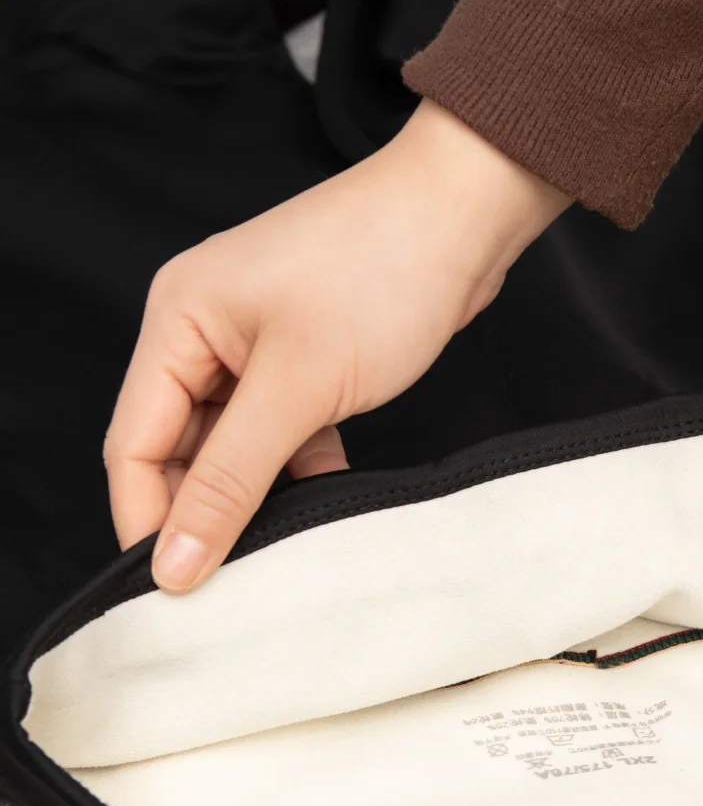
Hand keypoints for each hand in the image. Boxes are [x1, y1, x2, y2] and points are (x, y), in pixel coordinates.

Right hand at [104, 99, 569, 591]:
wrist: (465, 217)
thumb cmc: (380, 271)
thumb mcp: (297, 387)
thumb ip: (232, 478)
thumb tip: (176, 558)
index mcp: (177, 322)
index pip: (134, 444)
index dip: (149, 521)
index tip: (177, 587)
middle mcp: (206, 332)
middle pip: (181, 448)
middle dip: (204, 512)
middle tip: (234, 580)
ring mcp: (259, 345)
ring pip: (236, 444)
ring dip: (256, 494)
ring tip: (283, 548)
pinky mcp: (308, 358)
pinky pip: (284, 430)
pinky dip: (300, 467)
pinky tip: (327, 497)